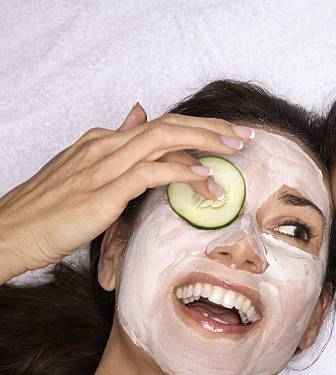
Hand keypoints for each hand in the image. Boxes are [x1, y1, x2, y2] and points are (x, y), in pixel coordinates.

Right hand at [0, 103, 253, 280]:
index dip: (198, 127)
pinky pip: (150, 172)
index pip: (160, 124)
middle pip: (169, 124)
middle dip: (212, 128)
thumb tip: (138, 114)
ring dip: (205, 143)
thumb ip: (116, 142)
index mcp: (103, 140)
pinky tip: (206, 176)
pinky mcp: (103, 191)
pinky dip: (181, 171)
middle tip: (245, 135)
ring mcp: (103, 165)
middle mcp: (105, 145)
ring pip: (164, 139)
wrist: (8, 231)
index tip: (228, 134)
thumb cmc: (47, 208)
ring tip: (235, 150)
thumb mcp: (84, 168)